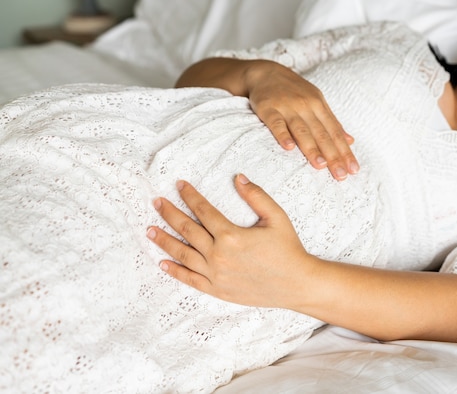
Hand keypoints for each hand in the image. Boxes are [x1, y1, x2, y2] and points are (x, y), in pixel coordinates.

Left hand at [147, 175, 317, 307]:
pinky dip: (175, 271)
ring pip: (182, 254)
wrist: (296, 284)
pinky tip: (163, 263)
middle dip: (169, 213)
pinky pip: (190, 279)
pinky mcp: (217, 289)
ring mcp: (216, 274)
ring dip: (164, 241)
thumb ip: (256, 196)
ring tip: (149, 230)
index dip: (189, 196)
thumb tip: (238, 177)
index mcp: (231, 235)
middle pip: (186, 230)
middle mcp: (219, 255)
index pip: (203, 210)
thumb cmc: (288, 249)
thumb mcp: (276, 217)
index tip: (179, 185)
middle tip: (156, 202)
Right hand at [245, 61, 358, 180]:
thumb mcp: (316, 101)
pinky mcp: (268, 108)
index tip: (353, 170)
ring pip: (301, 130)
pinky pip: (276, 123)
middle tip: (341, 175)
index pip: (335, 133)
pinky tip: (288, 148)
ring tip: (321, 165)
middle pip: (322, 134)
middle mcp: (306, 106)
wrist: (266, 72)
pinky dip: (282, 134)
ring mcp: (287, 107)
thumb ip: (331, 122)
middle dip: (333, 155)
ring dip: (311, 148)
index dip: (344, 152)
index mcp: (319, 106)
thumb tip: (350, 140)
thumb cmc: (294, 91)